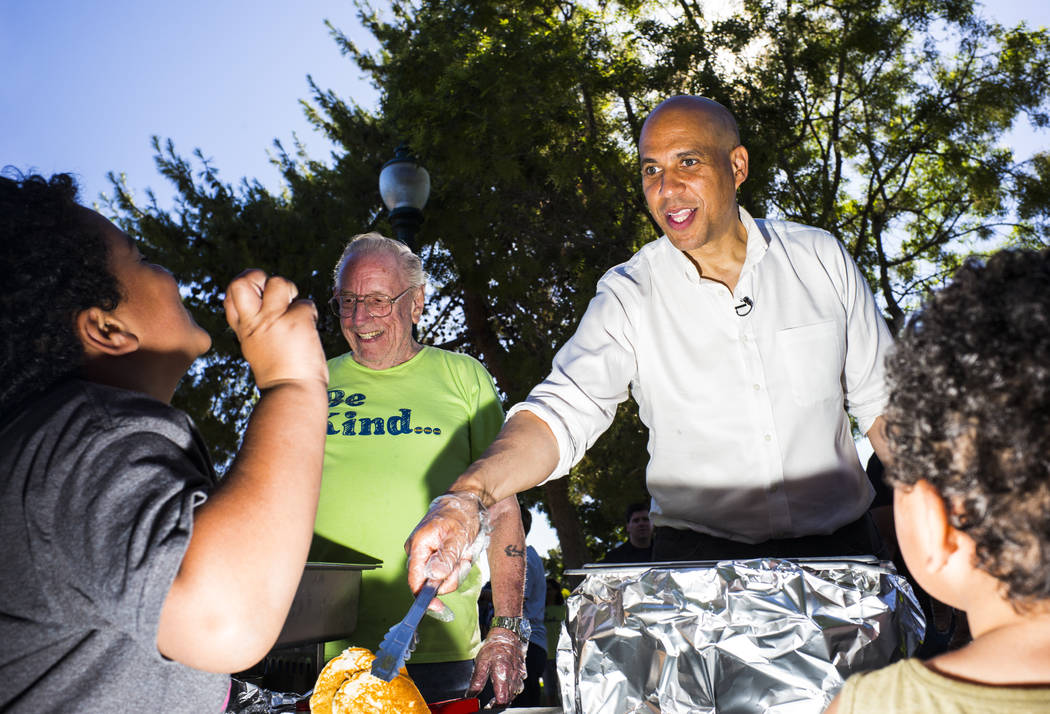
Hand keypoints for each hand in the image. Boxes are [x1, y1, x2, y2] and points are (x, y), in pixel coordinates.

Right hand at [223, 270, 327, 389]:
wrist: (291, 392)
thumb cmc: (278, 375)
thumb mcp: (256, 349)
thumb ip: (257, 327)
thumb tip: (267, 307)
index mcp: (244, 329)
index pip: (231, 294)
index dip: (243, 287)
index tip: (256, 296)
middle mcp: (255, 321)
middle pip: (242, 281)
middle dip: (257, 276)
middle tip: (273, 292)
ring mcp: (275, 319)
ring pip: (278, 282)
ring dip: (290, 290)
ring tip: (294, 309)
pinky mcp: (297, 320)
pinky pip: (306, 303)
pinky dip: (311, 314)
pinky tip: (309, 331)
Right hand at [405, 492, 489, 609]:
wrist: (466, 500)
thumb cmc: (460, 514)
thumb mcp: (457, 536)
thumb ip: (446, 557)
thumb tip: (434, 578)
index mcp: (418, 546)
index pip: (415, 581)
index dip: (424, 597)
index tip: (438, 607)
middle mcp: (418, 552)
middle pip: (432, 582)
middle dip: (452, 575)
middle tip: (464, 558)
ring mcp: (427, 554)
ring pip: (442, 577)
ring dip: (457, 568)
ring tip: (464, 551)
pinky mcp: (436, 556)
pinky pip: (447, 570)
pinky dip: (458, 564)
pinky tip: (463, 552)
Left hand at [466, 627, 526, 706]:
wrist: (508, 633)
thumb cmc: (495, 646)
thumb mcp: (481, 662)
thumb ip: (476, 681)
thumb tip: (470, 695)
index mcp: (503, 676)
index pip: (501, 700)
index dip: (493, 707)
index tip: (486, 707)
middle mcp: (514, 678)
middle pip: (508, 700)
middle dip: (498, 704)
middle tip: (488, 704)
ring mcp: (520, 676)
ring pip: (514, 694)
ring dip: (505, 698)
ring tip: (495, 696)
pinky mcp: (522, 673)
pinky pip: (518, 687)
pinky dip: (510, 690)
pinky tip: (504, 686)